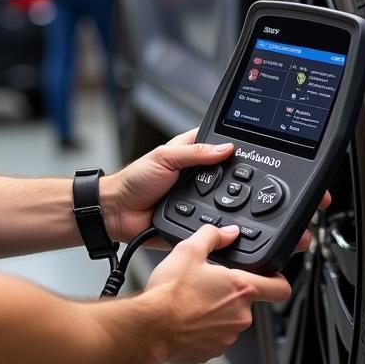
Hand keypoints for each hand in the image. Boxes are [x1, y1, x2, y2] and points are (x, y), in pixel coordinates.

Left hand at [102, 128, 329, 249]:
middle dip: (275, 198)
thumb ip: (196, 152)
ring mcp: (207, 208)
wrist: (116, 214)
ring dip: (264, 223)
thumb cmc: (134, 180)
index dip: (263, 161)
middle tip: (300, 204)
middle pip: (248, 190)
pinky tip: (258, 243)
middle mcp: (209, 184)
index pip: (239, 156)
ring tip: (289, 227)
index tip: (290, 166)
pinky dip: (240, 241)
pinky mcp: (201, 231)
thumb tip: (226, 148)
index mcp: (202, 158)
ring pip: (242, 215)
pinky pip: (224, 236)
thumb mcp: (165, 156)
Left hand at [102, 130, 233, 242]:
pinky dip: (213, 219)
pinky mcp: (193, 218)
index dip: (230, 146)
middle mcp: (194, 175)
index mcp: (188, 152)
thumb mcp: (164, 157)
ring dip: (223, 200)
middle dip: (230, 177)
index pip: (216, 143)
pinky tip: (215, 217)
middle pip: (224, 173)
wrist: (119, 212)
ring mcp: (195, 197)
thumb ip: (195, 152)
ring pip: (221, 198)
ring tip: (228, 200)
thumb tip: (225, 148)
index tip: (245, 150)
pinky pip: (210, 219)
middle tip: (238, 179)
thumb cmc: (134, 181)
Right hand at [143, 223, 291, 363]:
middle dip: (230, 293)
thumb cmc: (170, 294)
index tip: (271, 277)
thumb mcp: (189, 251)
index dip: (278, 280)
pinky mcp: (211, 351)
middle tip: (208, 284)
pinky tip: (186, 318)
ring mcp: (227, 336)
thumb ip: (213, 236)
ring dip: (216, 311)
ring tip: (192, 301)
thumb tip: (226, 233)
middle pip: (247, 302)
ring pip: (228, 319)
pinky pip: (213, 336)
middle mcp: (240, 315)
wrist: (150, 327)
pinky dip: (203, 328)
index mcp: (241, 289)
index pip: (280, 287)